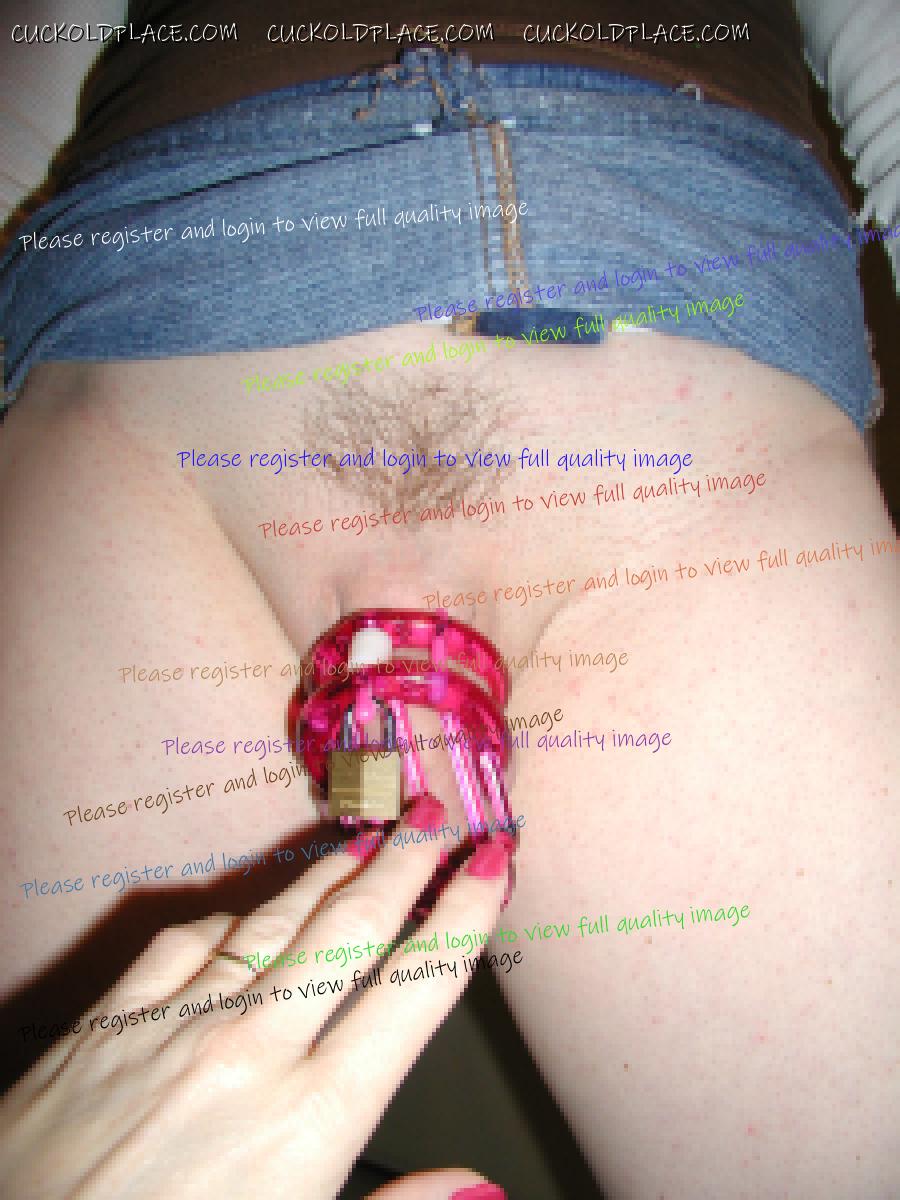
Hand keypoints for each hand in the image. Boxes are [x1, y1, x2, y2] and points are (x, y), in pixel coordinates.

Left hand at [1, 801, 513, 1199]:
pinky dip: (230, 921)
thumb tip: (476, 1185)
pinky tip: (249, 912)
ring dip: (330, 875)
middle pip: (351, 930)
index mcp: (311, 1120)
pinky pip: (185, 944)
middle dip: (405, 864)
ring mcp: (174, 1026)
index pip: (414, 989)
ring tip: (370, 833)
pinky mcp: (107, 1023)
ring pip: (275, 922)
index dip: (463, 917)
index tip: (494, 865)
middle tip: (437, 813)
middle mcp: (251, 1052)